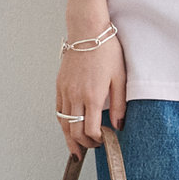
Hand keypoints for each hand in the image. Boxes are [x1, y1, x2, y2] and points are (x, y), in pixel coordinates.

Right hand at [56, 35, 126, 157]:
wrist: (87, 31)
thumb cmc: (106, 50)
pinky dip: (63, 122)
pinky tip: (69, 126)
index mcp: (92, 96)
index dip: (98, 140)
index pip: (91, 130)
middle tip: (93, 147)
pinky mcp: (59, 85)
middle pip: (74, 131)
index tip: (105, 141)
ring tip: (76, 148)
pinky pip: (58, 110)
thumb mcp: (120, 77)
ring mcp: (65, 90)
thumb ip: (119, 104)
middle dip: (84, 144)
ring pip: (63, 123)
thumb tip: (119, 125)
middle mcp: (75, 95)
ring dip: (70, 138)